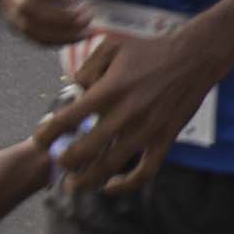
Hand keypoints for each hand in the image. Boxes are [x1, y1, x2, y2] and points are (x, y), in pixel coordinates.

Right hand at [0, 0, 91, 46]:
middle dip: (59, 16)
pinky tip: (76, 36)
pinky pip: (31, 36)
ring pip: (27, 26)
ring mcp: (7, 4)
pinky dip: (54, 40)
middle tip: (87, 17)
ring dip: (59, 33)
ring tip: (86, 31)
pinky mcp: (14, 20)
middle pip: (26, 5)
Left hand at [47, 19, 223, 198]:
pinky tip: (110, 187)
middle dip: (65, 161)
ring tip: (74, 185)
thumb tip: (75, 91)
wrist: (194, 58)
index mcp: (109, 90)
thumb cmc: (150, 50)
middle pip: (85, 150)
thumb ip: (87, 68)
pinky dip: (126, 186)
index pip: (69, 118)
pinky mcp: (164, 140)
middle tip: (58, 162)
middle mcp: (125, 114)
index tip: (40, 140)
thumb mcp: (112, 46)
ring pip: (110, 166)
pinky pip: (145, 172)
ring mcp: (146, 130)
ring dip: (88, 180)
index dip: (48, 134)